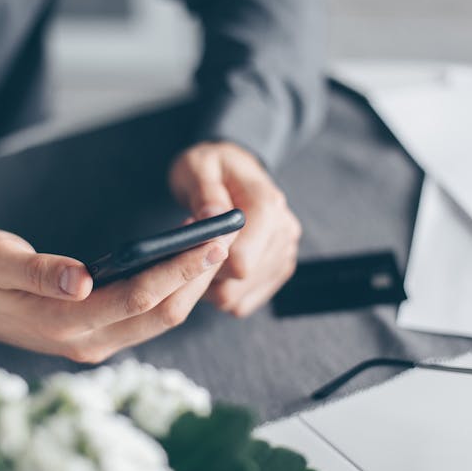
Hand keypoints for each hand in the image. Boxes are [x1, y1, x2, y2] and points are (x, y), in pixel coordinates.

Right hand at [0, 230, 227, 362]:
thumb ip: (37, 271)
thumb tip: (81, 279)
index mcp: (62, 323)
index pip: (135, 298)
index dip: (176, 270)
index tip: (209, 242)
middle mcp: (86, 342)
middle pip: (159, 313)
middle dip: (195, 277)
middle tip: (224, 238)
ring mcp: (94, 344)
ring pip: (158, 319)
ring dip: (189, 286)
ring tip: (212, 248)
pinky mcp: (98, 337)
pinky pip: (146, 318)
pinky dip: (171, 293)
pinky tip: (184, 267)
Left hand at [169, 141, 300, 316]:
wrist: (232, 170)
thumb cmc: (212, 166)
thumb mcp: (199, 167)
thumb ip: (206, 192)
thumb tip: (212, 218)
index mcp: (268, 205)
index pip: (242, 260)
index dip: (208, 259)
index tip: (189, 239)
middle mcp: (283, 232)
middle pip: (238, 282)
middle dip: (205, 271)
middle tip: (188, 245)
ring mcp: (283, 254)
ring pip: (236, 298)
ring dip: (209, 285)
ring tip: (198, 254)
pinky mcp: (276, 272)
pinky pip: (241, 304)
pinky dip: (220, 293)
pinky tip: (210, 269)